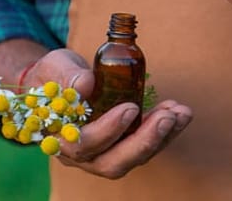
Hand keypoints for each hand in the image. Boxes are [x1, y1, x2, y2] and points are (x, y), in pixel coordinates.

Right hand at [21, 50, 193, 179]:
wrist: (56, 82)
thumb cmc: (52, 76)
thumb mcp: (53, 67)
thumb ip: (67, 76)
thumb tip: (86, 84)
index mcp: (58, 138)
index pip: (82, 146)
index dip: (108, 131)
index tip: (130, 107)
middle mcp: (80, 155)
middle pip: (113, 163)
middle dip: (143, 143)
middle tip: (167, 118)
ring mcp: (102, 153)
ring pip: (133, 158)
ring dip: (160, 137)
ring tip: (180, 112)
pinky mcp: (120, 146)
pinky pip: (144, 147)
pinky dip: (164, 131)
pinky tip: (178, 112)